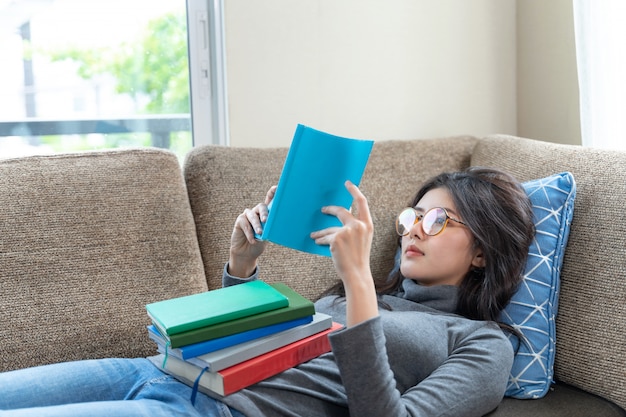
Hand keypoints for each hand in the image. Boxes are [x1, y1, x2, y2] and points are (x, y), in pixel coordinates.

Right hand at [228, 186, 275, 276]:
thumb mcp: (267, 236)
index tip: (276, 188)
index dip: (272, 193)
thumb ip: (270, 229)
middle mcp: (257, 212)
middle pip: (261, 206)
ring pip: (252, 215)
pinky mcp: (240, 221)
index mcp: (266, 214)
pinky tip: (252, 240)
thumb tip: (274, 225)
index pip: (269, 201)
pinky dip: (249, 232)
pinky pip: (244, 223)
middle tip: (266, 221)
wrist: (247, 253)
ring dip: (256, 225)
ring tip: (260, 233)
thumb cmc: (259, 243)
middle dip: (264, 212)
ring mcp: (247, 215)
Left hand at [310, 181, 377, 325]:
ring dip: (321, 232)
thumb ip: (354, 229)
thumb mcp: (362, 240)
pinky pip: (324, 236)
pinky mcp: (336, 238)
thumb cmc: (358, 259)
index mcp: (368, 225)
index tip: (347, 183)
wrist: (357, 274)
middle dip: (330, 209)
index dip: (354, 190)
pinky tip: (316, 241)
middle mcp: (359, 225)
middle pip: (341, 210)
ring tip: (315, 235)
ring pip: (329, 228)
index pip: (362, 202)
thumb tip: (339, 219)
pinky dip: (319, 239)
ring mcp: (347, 231)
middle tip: (323, 208)